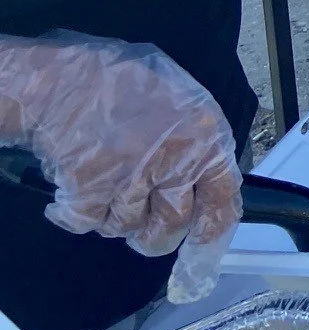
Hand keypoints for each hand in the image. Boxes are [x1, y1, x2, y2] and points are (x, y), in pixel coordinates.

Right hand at [0, 36, 241, 303]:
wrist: (63, 79)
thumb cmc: (125, 84)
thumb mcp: (184, 104)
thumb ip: (199, 147)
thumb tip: (208, 192)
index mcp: (205, 137)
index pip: (224, 200)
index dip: (212, 231)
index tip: (203, 250)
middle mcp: (174, 160)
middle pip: (171, 226)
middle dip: (156, 234)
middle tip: (144, 224)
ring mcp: (131, 176)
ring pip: (127, 228)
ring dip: (116, 216)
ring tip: (107, 183)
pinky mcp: (89, 189)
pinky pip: (89, 224)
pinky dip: (78, 213)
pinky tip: (76, 186)